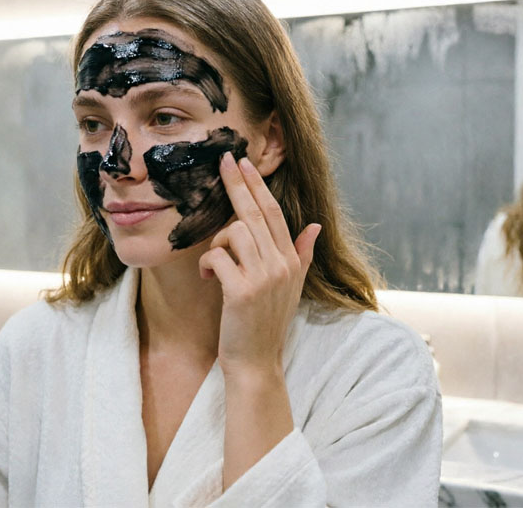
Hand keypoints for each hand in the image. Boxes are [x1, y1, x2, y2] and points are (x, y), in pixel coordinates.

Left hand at [199, 151, 321, 376]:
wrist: (257, 363)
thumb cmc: (266, 324)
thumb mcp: (291, 287)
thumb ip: (302, 254)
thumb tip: (315, 226)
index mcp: (291, 260)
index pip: (273, 212)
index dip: (257, 185)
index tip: (243, 162)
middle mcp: (282, 265)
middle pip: (255, 213)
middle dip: (237, 184)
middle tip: (223, 160)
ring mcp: (264, 277)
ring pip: (234, 232)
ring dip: (216, 243)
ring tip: (214, 266)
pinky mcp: (242, 291)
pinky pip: (218, 257)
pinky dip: (207, 264)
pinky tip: (207, 278)